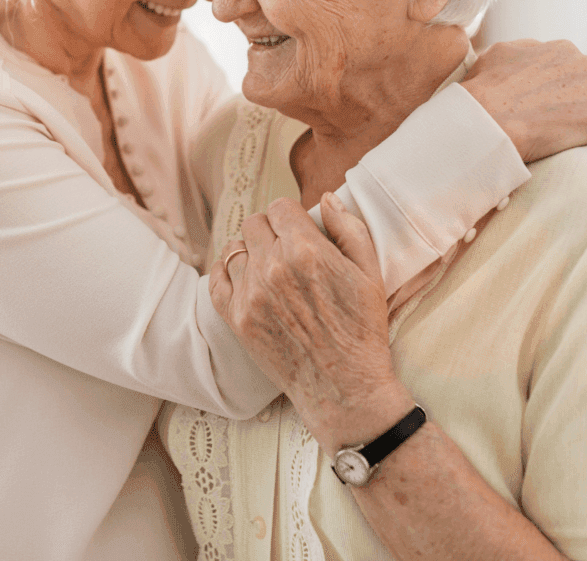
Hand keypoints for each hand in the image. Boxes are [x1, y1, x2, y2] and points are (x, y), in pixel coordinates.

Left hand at [211, 195, 413, 452]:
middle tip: (285, 248)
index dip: (291, 216)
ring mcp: (250, 293)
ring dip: (250, 251)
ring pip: (235, 248)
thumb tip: (325, 198)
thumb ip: (348, 228)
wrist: (343, 387)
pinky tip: (244, 277)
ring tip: (267, 265)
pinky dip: (226, 272)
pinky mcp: (236, 318)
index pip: (280, 207)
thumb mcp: (370, 273)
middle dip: (270, 230)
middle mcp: (272, 267)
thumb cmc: (362, 330)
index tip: (299, 230)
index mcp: (305, 250)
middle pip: (254, 224)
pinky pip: (216, 278)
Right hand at [462, 39, 586, 162]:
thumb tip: (516, 66)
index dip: (572, 98)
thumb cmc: (478, 96)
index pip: (581, 76)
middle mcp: (583, 63)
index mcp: (561, 51)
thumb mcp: (492, 59)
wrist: (480, 120)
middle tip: (570, 138)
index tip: (559, 117)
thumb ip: (516, 57)